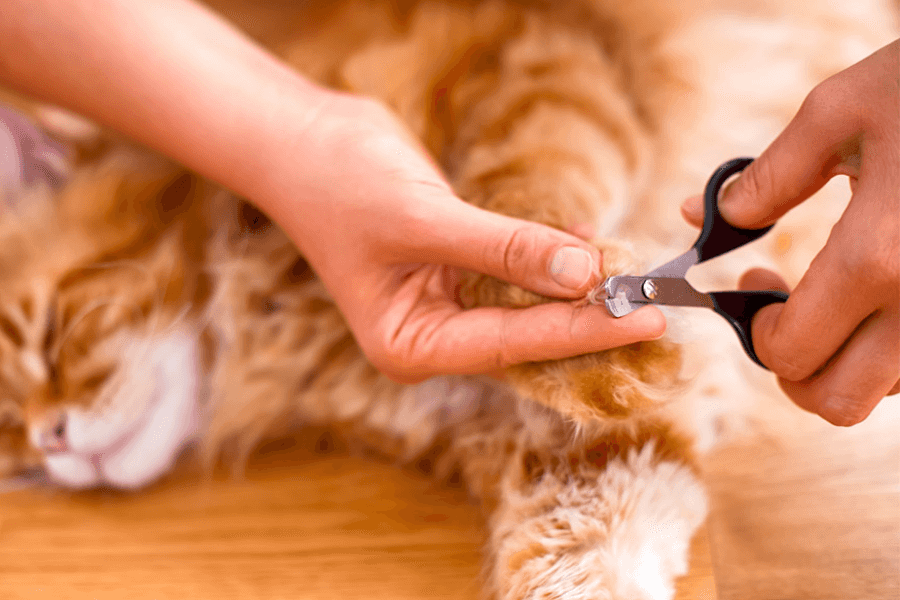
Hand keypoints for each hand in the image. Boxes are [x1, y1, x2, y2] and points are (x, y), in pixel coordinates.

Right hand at [264, 94, 664, 382]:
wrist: (303, 140)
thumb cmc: (339, 185)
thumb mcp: (424, 219)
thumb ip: (505, 250)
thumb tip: (583, 275)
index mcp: (409, 344)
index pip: (510, 344)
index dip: (580, 331)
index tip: (642, 321)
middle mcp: (430, 333)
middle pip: (523, 336)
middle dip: (585, 319)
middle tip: (655, 309)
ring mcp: (443, 301)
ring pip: (524, 306)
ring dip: (575, 291)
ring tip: (637, 284)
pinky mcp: (457, 267)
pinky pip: (516, 272)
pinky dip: (552, 260)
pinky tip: (594, 252)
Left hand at [681, 40, 898, 424]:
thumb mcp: (840, 112)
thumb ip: (768, 177)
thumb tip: (698, 217)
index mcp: (879, 256)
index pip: (793, 352)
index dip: (756, 334)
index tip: (752, 288)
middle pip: (838, 401)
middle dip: (794, 371)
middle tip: (780, 318)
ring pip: (885, 389)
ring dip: (844, 361)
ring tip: (833, 296)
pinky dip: (889, 347)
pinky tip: (879, 288)